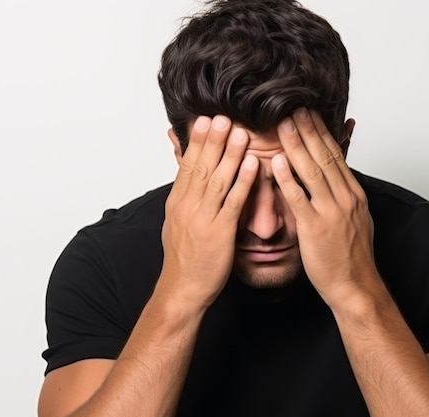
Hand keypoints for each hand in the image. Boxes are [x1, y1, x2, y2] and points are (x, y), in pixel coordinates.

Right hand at [158, 115, 258, 310]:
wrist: (183, 289)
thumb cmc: (185, 258)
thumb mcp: (176, 222)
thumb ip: (184, 196)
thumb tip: (187, 176)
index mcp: (178, 202)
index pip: (188, 165)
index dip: (197, 141)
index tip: (205, 119)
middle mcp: (188, 206)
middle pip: (202, 167)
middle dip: (212, 140)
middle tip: (222, 115)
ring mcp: (203, 219)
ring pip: (217, 180)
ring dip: (229, 154)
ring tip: (240, 131)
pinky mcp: (219, 233)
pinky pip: (233, 203)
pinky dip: (242, 182)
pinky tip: (252, 165)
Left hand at [272, 108, 376, 307]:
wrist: (355, 286)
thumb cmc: (352, 256)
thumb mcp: (355, 218)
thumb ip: (344, 195)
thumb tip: (336, 177)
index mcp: (354, 194)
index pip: (336, 156)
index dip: (322, 132)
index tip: (309, 113)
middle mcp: (345, 198)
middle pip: (325, 156)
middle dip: (309, 130)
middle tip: (294, 107)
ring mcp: (331, 212)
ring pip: (313, 171)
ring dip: (297, 145)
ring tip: (284, 124)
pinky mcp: (315, 228)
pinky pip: (299, 198)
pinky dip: (287, 178)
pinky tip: (276, 163)